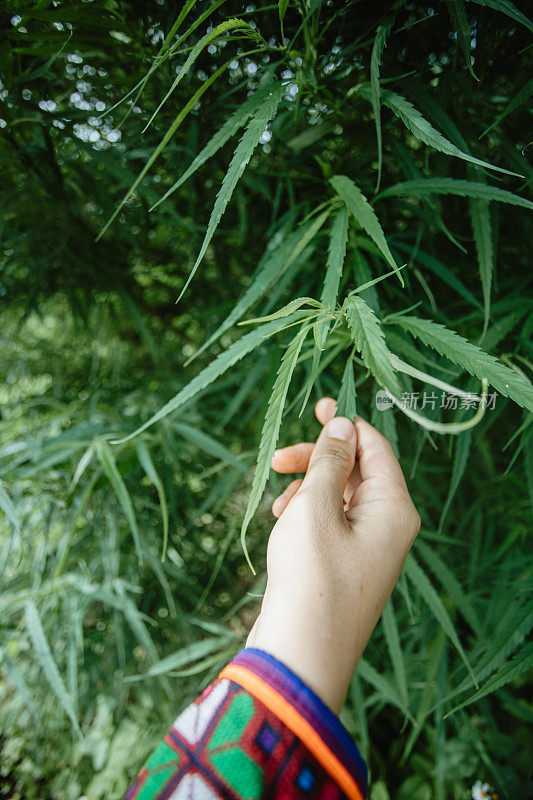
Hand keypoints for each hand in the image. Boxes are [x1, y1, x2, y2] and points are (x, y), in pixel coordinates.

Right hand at [247, 397, 419, 713]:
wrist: (300, 654)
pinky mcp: (344, 565)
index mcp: (394, 508)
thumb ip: (330, 460)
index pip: (375, 447)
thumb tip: (344, 424)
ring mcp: (366, 548)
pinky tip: (281, 522)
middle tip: (277, 458)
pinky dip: (304, 514)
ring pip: (337, 497)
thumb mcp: (316, 507)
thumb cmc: (310, 576)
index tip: (316, 404)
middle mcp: (387, 526)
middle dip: (316, 460)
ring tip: (278, 503)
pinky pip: (328, 523)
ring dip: (306, 489)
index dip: (346, 423)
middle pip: (354, 471)